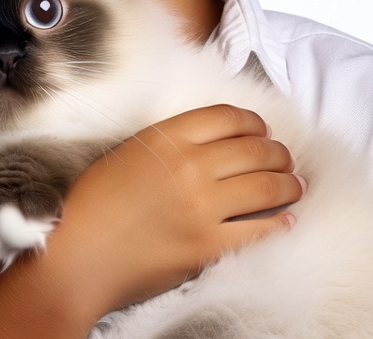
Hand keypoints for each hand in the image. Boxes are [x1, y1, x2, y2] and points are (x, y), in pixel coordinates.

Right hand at [56, 104, 303, 313]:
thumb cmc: (94, 204)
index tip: (261, 131)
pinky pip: (260, 230)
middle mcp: (190, 166)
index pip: (228, 116)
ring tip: (295, 185)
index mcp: (167, 137)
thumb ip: (169, 144)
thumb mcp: (129, 152)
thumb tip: (209, 145)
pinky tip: (287, 219)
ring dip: (288, 184)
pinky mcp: (208, 247)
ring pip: (265, 186)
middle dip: (278, 153)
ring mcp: (202, 208)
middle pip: (255, 149)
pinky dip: (280, 222)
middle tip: (285, 159)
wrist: (77, 257)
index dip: (253, 123)